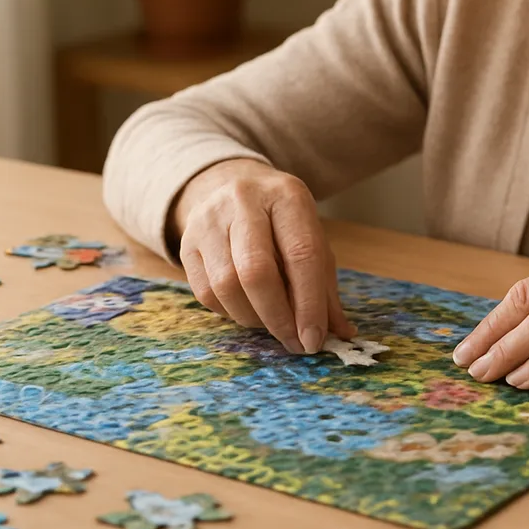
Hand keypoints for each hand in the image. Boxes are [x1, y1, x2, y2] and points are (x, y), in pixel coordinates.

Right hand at [172, 159, 354, 354]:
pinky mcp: (187, 241)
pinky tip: (247, 311)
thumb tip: (341, 334)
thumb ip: (325, 286)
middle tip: (293, 343)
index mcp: (287, 196)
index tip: (313, 340)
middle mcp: (244, 200)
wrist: (234, 186)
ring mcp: (209, 219)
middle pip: (256, 271)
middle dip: (277, 317)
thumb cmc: (282, 222)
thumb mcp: (311, 240)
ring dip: (253, 318)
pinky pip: (205, 292)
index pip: (301, 254)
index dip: (308, 304)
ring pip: (226, 285)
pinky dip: (230, 313)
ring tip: (271, 324)